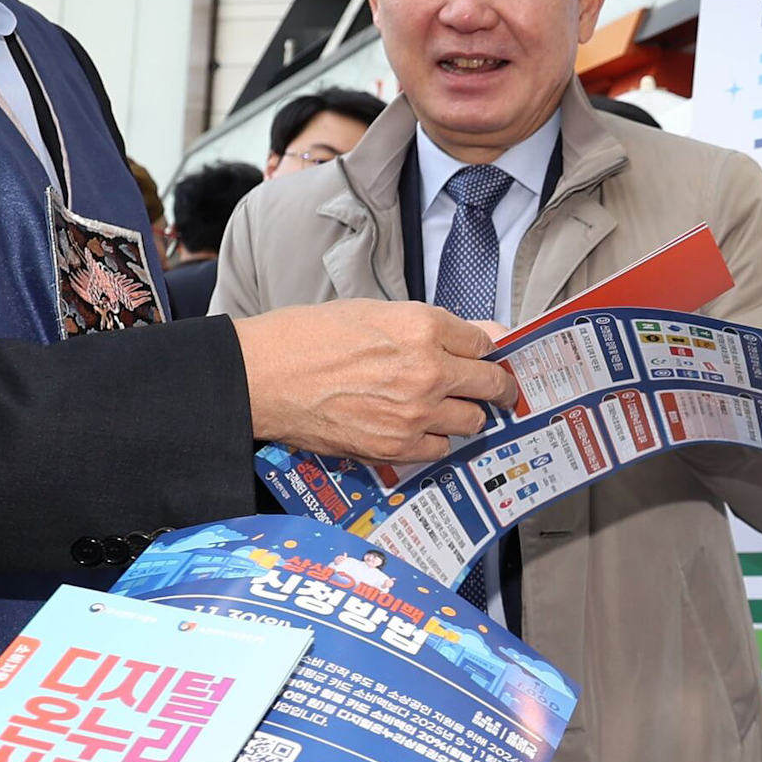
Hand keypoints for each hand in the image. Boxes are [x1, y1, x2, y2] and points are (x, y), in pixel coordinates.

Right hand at [235, 298, 514, 464]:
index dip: (487, 351)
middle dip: (497, 386)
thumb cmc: (309, 337)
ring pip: (472, 421)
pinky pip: (440, 449)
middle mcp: (428, 370)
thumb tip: (479, 335)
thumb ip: (430, 326)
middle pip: (492, 385)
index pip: (484, 343)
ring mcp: (416, 413)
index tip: (489, 359)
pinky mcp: (396, 446)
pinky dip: (433, 440)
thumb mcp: (374, 312)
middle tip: (497, 390)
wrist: (264, 376)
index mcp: (423, 327)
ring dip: (463, 414)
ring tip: (441, 407)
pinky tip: (415, 428)